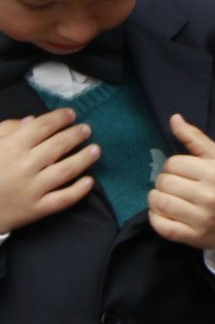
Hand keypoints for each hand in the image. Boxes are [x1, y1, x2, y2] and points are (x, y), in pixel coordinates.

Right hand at [0, 108, 97, 232]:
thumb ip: (6, 130)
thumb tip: (31, 120)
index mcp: (11, 147)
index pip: (42, 127)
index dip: (60, 118)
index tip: (71, 114)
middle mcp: (24, 166)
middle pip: (58, 146)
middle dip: (76, 135)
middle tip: (87, 129)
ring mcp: (31, 189)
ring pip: (66, 170)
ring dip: (84, 158)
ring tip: (96, 150)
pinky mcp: (35, 209)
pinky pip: (63, 199)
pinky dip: (79, 190)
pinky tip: (90, 181)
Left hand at [148, 115, 214, 265]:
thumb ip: (195, 138)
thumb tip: (174, 118)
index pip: (173, 163)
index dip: (174, 167)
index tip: (185, 173)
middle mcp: (210, 196)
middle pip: (164, 182)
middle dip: (166, 183)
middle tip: (178, 187)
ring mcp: (201, 218)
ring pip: (158, 202)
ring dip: (157, 199)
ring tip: (170, 199)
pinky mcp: (193, 237)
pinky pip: (160, 225)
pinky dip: (156, 218)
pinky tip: (166, 214)